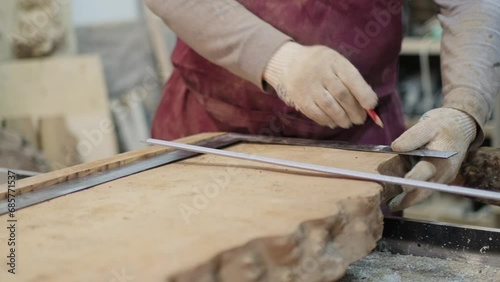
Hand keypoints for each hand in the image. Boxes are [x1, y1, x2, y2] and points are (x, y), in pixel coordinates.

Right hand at [263, 42, 377, 128]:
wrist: (289, 62)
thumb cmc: (320, 64)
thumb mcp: (335, 61)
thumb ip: (350, 78)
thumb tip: (367, 103)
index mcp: (333, 61)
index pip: (351, 78)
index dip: (364, 94)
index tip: (371, 105)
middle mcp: (320, 73)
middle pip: (341, 95)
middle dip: (355, 110)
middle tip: (361, 119)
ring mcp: (308, 87)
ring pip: (330, 107)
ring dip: (342, 118)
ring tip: (348, 123)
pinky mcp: (300, 99)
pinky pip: (316, 114)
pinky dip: (327, 121)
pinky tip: (334, 122)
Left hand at [384, 108, 476, 210]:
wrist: (459, 128)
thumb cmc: (441, 126)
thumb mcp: (426, 125)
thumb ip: (412, 137)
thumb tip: (395, 147)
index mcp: (442, 157)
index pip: (426, 170)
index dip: (414, 178)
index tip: (403, 186)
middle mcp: (445, 172)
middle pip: (425, 189)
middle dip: (408, 199)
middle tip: (390, 205)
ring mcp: (443, 178)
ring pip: (425, 193)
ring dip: (409, 200)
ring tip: (391, 204)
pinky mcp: (439, 179)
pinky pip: (426, 189)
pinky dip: (413, 194)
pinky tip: (398, 198)